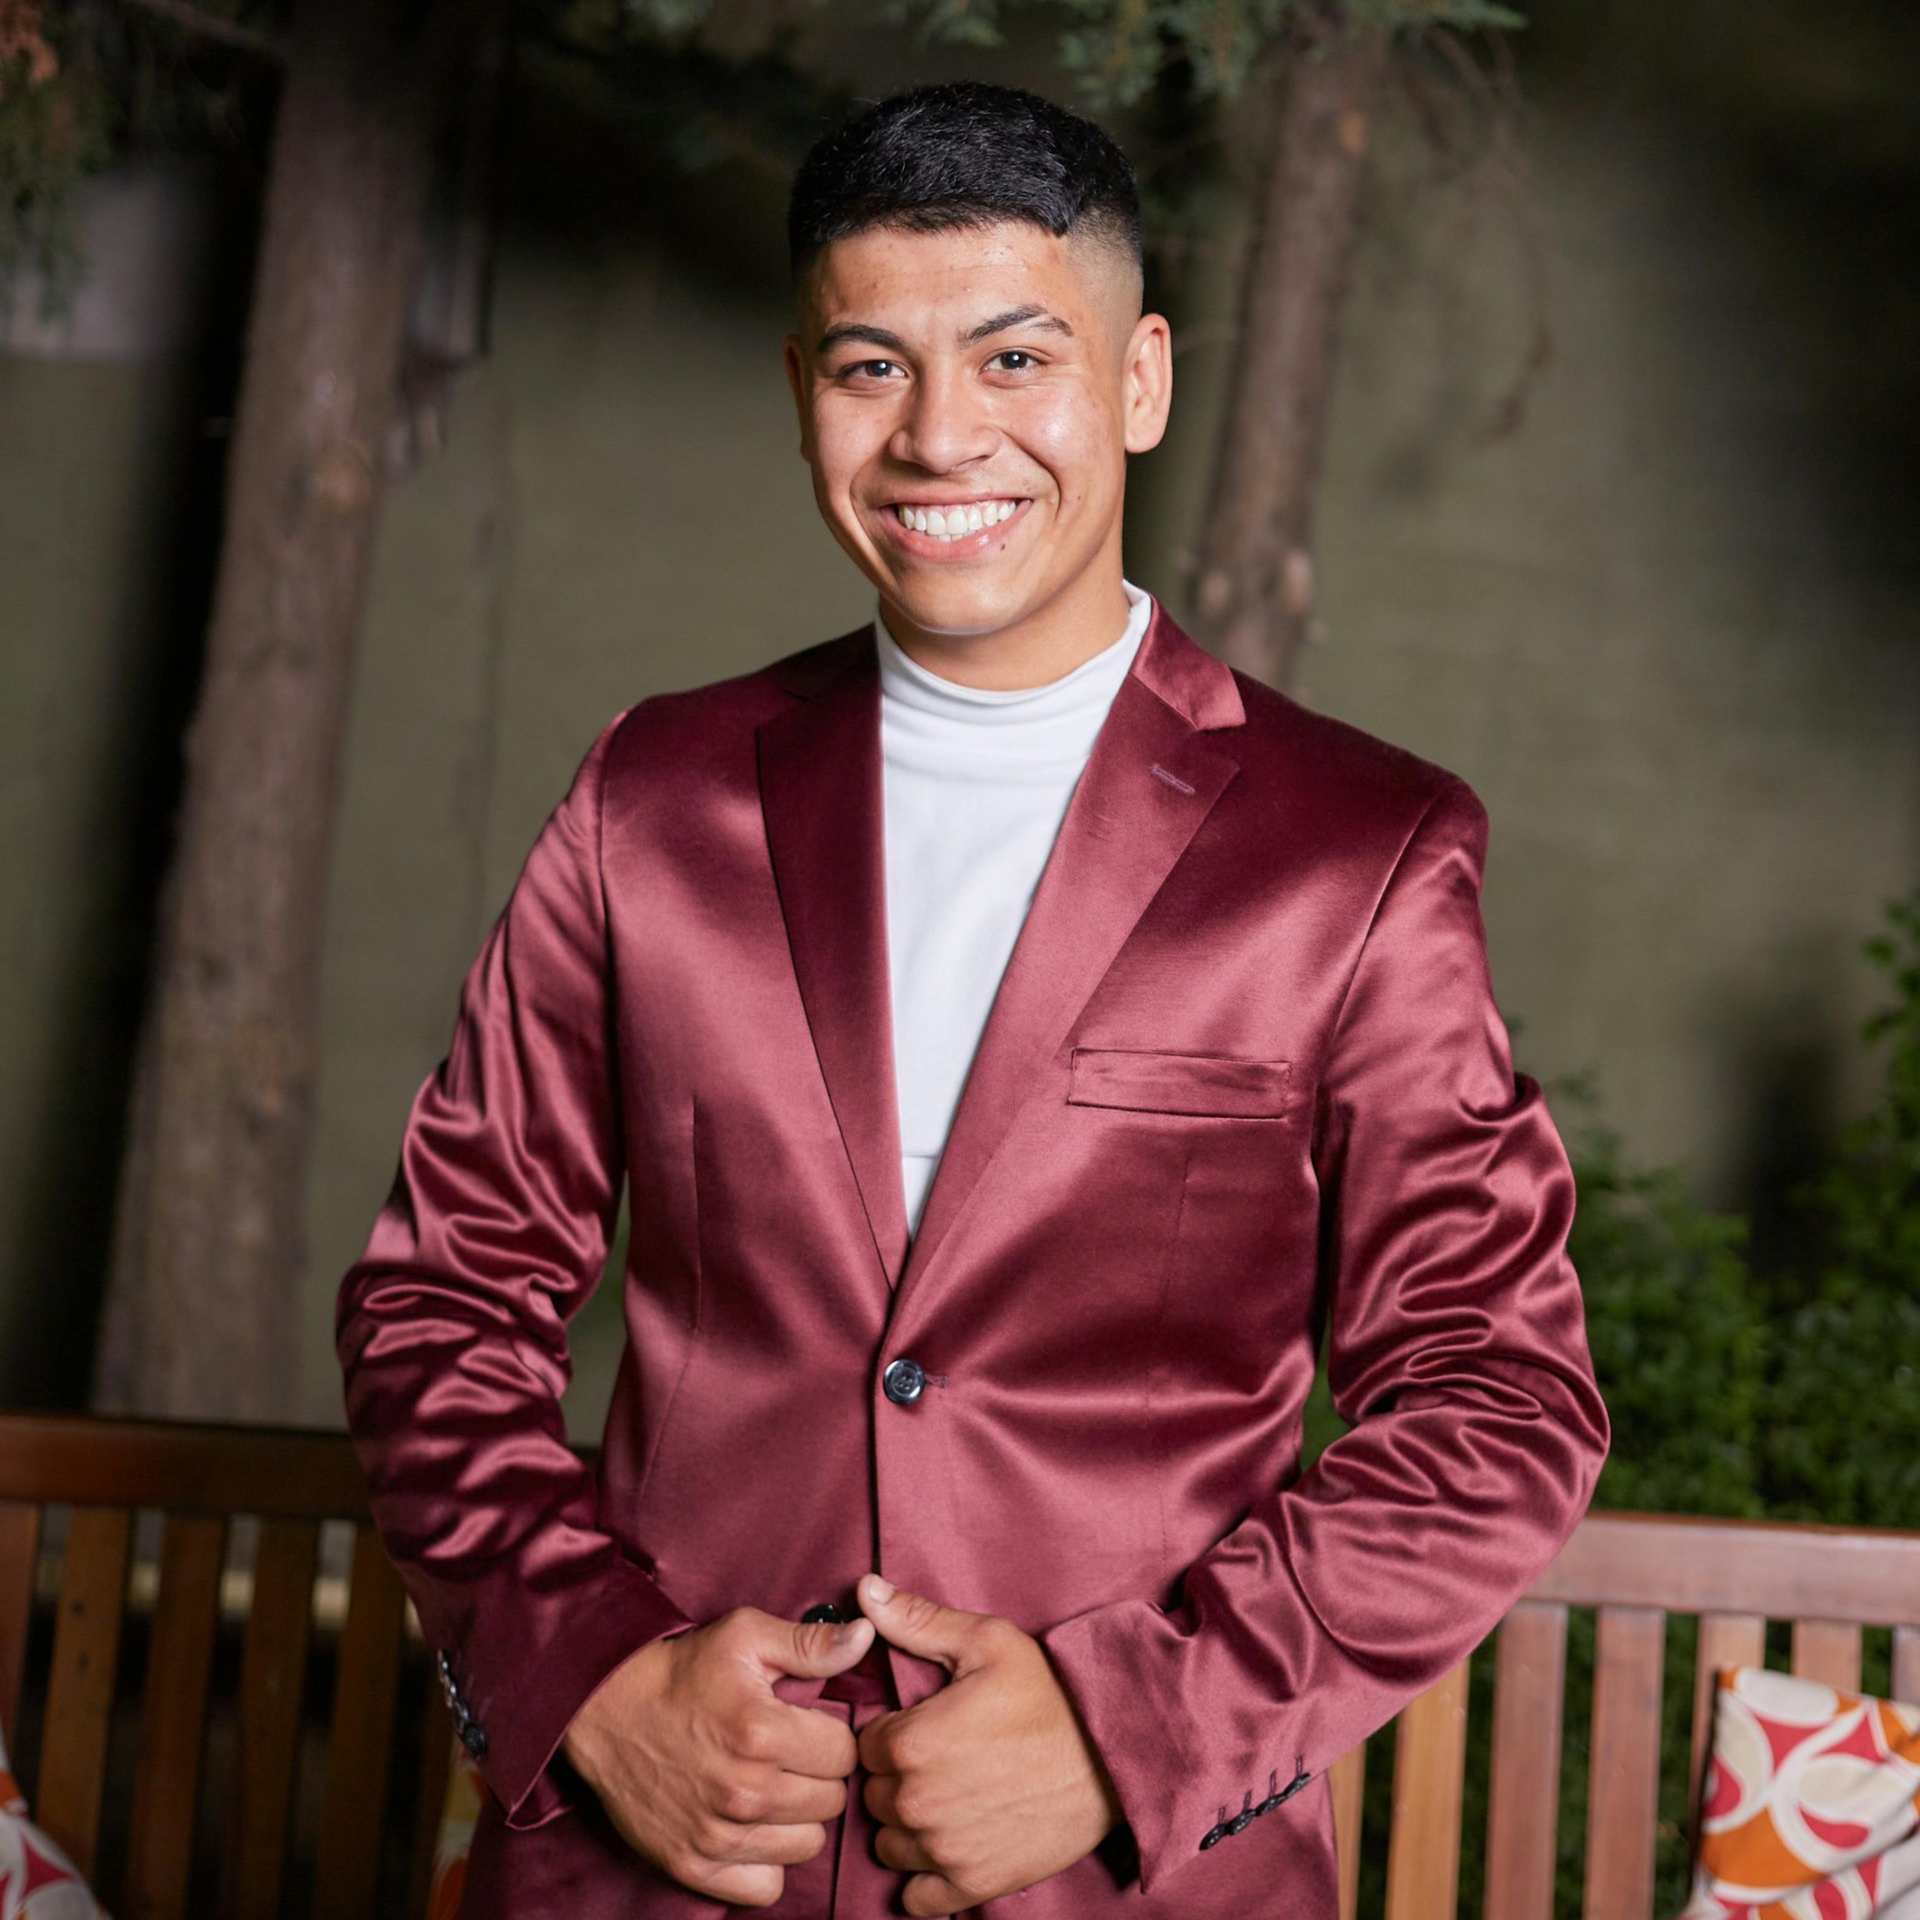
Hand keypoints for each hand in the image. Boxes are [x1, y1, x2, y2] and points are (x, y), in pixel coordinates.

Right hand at [560, 1605, 876, 1906]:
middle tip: (791, 1756)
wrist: (605, 1709)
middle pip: (831, 1802)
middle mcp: (744, 1790)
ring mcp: (718, 1834)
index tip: (809, 1727)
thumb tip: (867, 1636)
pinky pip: (766, 1887)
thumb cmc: (682, 1671)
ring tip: (774, 1787)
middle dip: (818, 1776)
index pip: (846, 1754)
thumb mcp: (745, 1637)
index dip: (832, 1736)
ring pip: (807, 1846)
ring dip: (798, 1818)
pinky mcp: (693, 1864)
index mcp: (763, 1732)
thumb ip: (812, 1643)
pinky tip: (754, 1826)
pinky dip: (767, 1862)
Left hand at [853, 1574, 1123, 1916]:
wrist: (1112, 1758)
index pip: (864, 1746)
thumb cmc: (1049, 1696)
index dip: (892, 1733)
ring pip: (890, 1844)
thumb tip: (865, 1589)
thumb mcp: (987, 1642)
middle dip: (899, 1778)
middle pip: (875, 1796)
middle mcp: (918, 1803)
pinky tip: (953, 1841)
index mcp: (911, 1743)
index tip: (923, 1727)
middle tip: (942, 1759)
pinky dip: (927, 1876)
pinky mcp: (971, 1885)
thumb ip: (917, 1620)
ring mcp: (943, 1850)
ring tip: (950, 1797)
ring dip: (909, 1826)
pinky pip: (916, 1896)